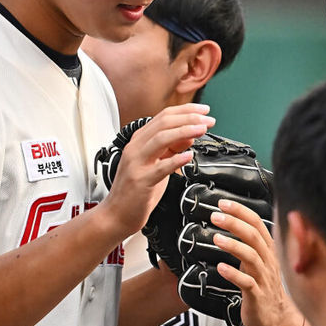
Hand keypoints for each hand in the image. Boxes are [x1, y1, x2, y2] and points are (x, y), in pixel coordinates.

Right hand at [102, 104, 214, 236]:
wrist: (117, 215)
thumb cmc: (136, 191)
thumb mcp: (156, 164)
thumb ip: (170, 150)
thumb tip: (189, 136)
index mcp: (139, 141)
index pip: (163, 116)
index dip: (186, 111)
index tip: (204, 110)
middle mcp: (136, 148)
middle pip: (163, 123)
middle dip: (189, 118)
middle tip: (208, 119)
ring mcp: (136, 164)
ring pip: (160, 139)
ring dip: (184, 131)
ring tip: (202, 130)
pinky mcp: (140, 181)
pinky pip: (160, 167)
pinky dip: (176, 160)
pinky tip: (189, 156)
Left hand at [210, 200, 303, 325]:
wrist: (278, 319)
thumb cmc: (264, 288)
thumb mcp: (259, 261)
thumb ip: (250, 243)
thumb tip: (234, 222)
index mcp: (268, 251)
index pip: (257, 224)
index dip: (241, 211)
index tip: (224, 203)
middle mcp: (268, 262)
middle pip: (254, 236)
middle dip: (235, 223)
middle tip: (216, 216)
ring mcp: (264, 279)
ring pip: (252, 257)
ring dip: (233, 245)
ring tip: (216, 238)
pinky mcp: (257, 296)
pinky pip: (247, 283)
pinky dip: (233, 274)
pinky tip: (221, 268)